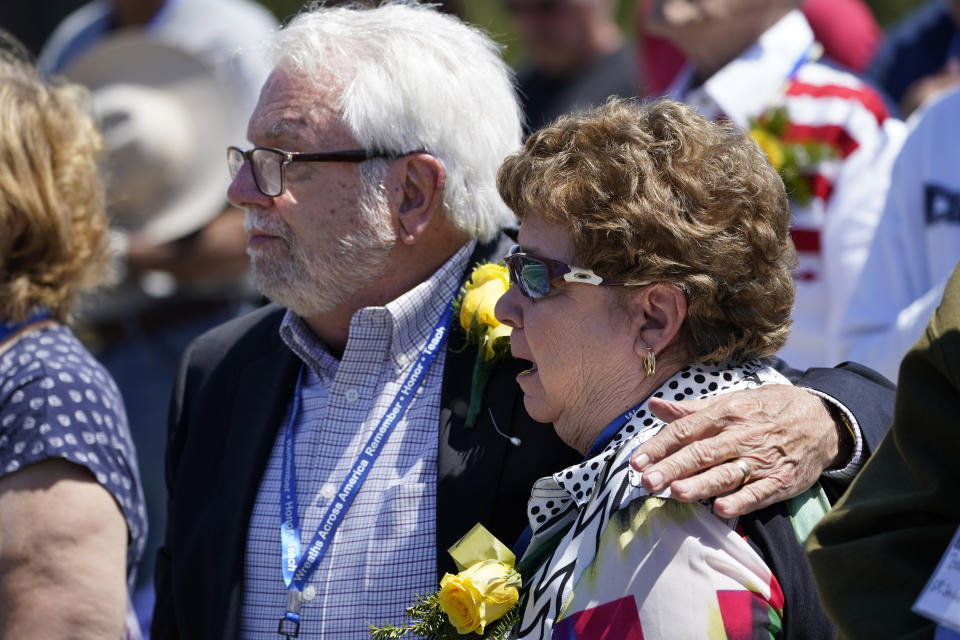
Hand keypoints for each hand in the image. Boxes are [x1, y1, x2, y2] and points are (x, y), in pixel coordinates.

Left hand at [629, 385, 838, 517]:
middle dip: (672, 468)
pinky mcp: (781, 481)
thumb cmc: (767, 410)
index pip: (684, 431)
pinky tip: (720, 509)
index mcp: (724, 414)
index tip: (636, 461)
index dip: (658, 446)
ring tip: (676, 493)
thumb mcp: (730, 401)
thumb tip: (653, 406)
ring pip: (726, 474)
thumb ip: (690, 410)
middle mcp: (740, 436)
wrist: (822, 420)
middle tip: (647, 480)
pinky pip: (758, 493)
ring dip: (701, 484)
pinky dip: (740, 501)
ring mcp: (761, 460)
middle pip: (700, 453)